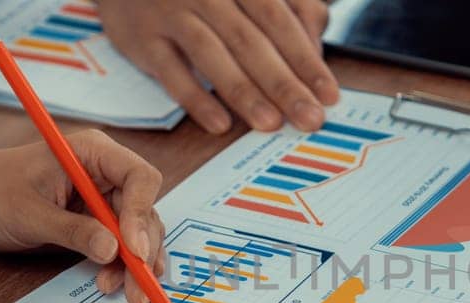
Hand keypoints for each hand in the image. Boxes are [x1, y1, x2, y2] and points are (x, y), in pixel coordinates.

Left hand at [0, 130, 169, 302]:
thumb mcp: (26, 213)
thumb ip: (71, 231)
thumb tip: (113, 251)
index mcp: (93, 154)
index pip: (139, 178)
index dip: (142, 213)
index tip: (132, 249)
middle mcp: (105, 174)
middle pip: (144, 211)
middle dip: (144, 250)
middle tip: (140, 287)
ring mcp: (102, 199)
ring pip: (137, 233)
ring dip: (137, 264)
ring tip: (130, 293)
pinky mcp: (95, 222)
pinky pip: (120, 245)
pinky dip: (124, 266)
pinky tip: (121, 284)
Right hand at [98, 0, 339, 133]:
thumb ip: (290, 10)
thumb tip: (315, 54)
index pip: (278, 21)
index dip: (305, 59)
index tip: (328, 95)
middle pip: (250, 41)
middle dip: (283, 84)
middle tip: (309, 119)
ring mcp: (171, 12)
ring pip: (212, 55)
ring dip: (244, 92)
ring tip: (270, 123)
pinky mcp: (141, 37)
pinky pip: (170, 71)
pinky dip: (195, 99)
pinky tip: (220, 123)